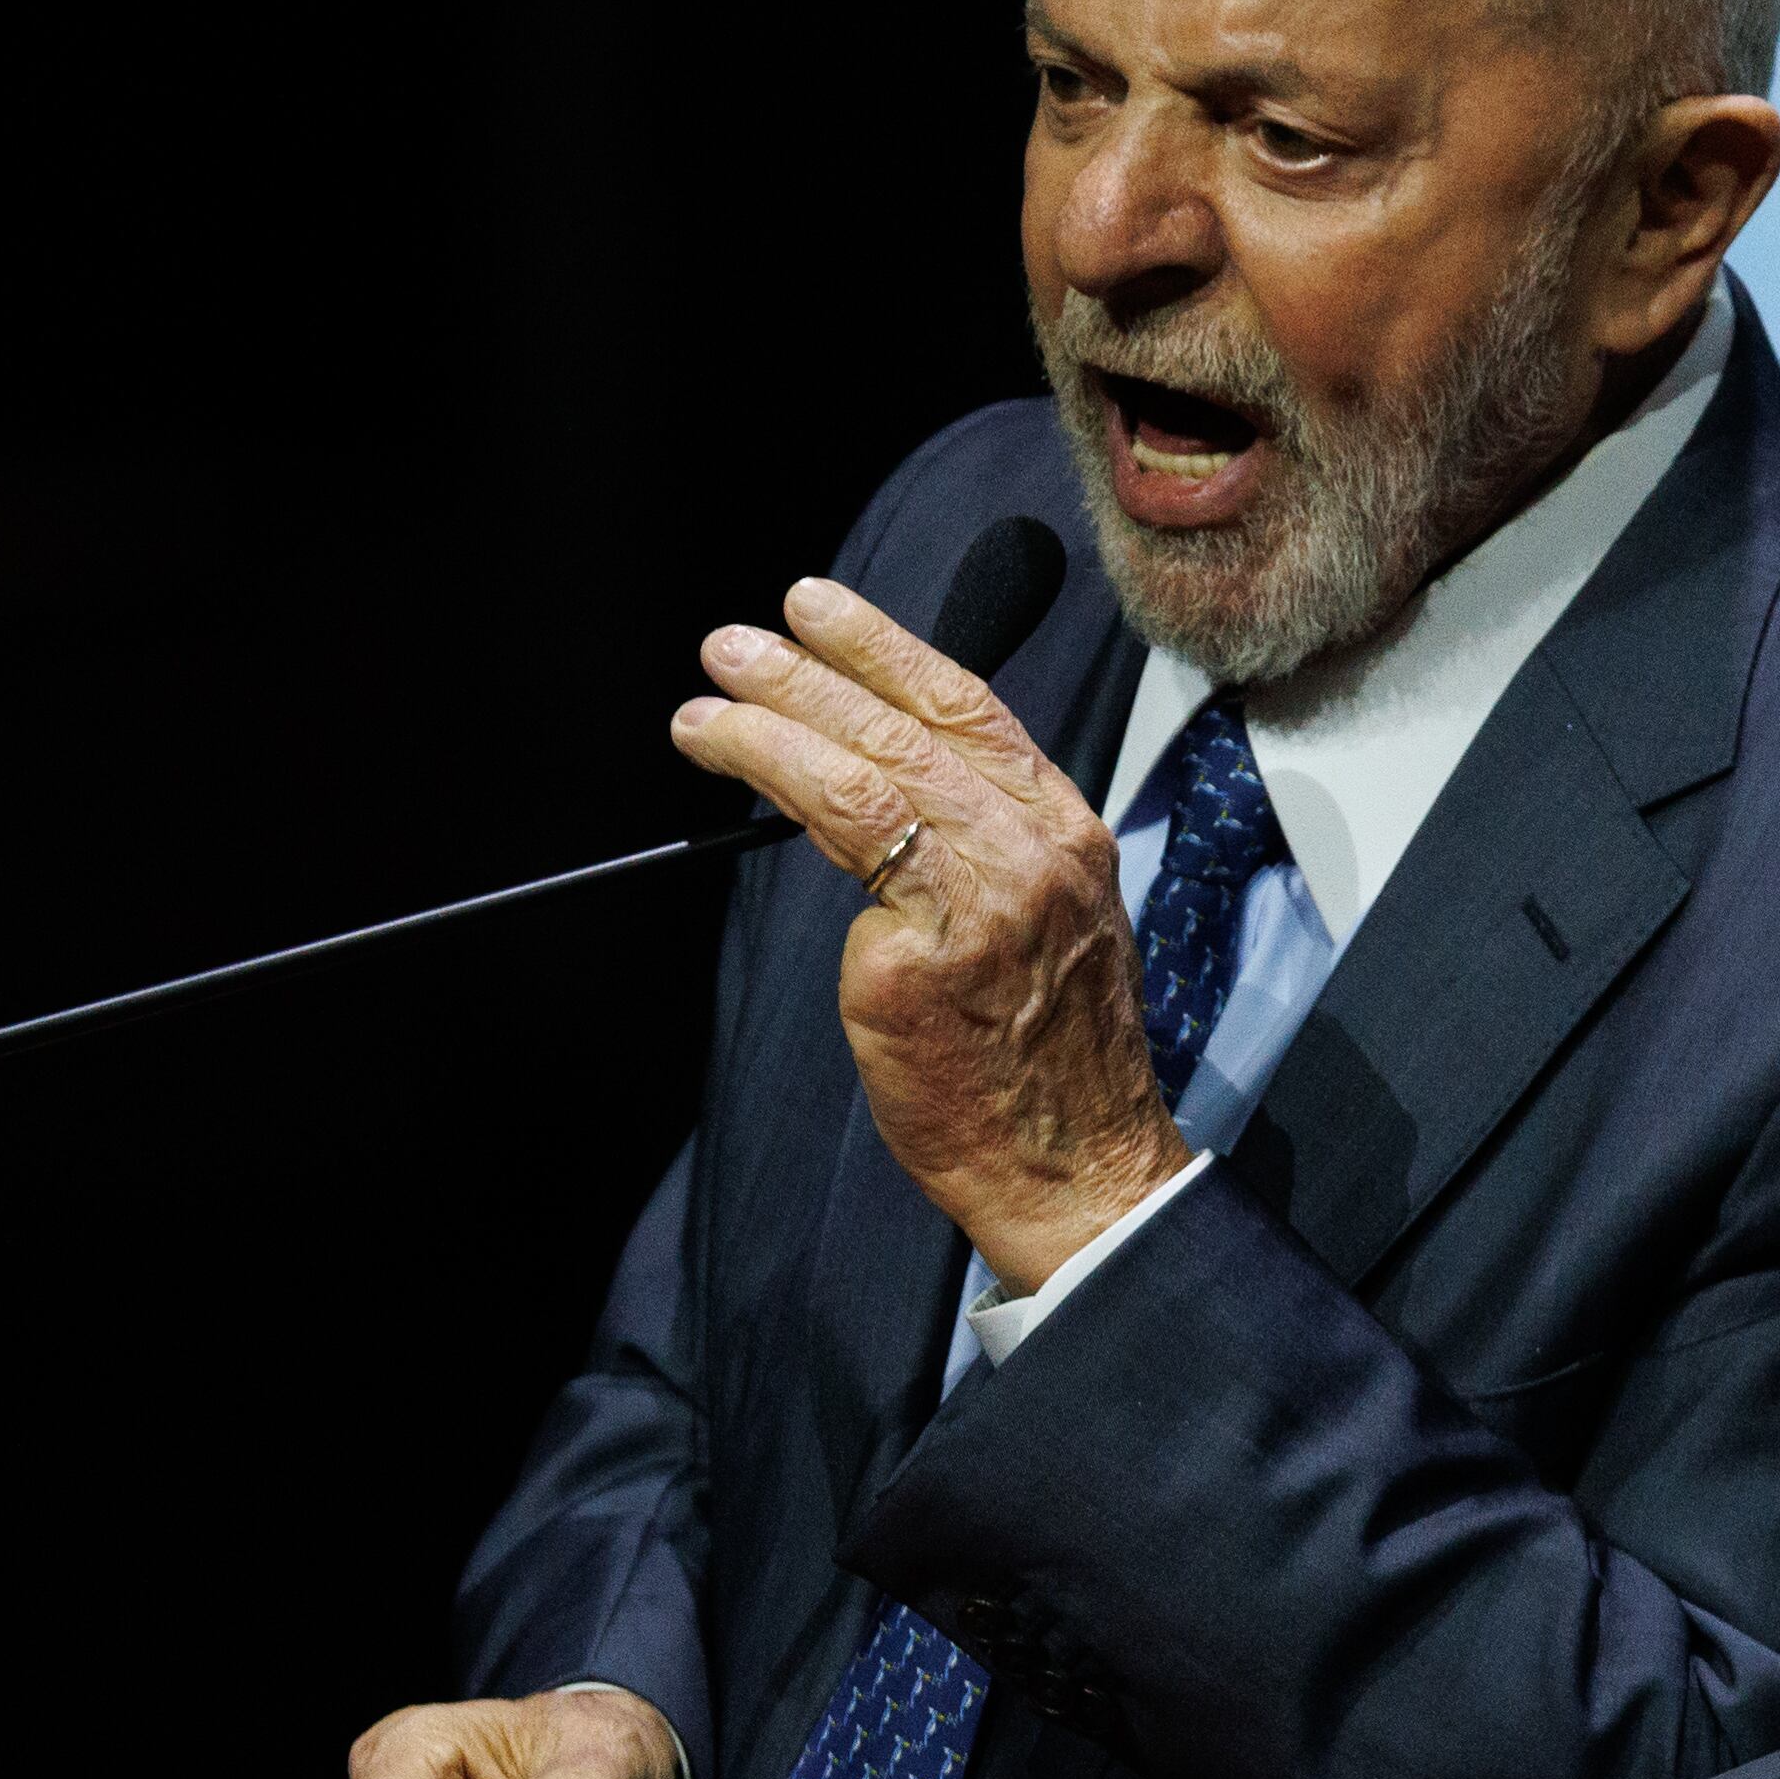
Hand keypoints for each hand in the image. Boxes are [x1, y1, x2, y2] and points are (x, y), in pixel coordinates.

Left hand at [672, 574, 1186, 1292]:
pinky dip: (787, 804)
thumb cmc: (1046, 1057)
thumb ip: (981, 848)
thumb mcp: (1044, 920)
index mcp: (1066, 833)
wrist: (1076, 1167)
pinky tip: (735, 783)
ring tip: (703, 711)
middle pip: (909, 729)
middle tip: (732, 646)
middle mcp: (1033, 852)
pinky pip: (850, 868)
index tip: (817, 611)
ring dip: (773, 728)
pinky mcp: (923, 962)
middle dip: (810, 674)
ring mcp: (983, 903)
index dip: (886, 649)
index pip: (970, 709)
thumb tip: (880, 785)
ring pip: (867, 779)